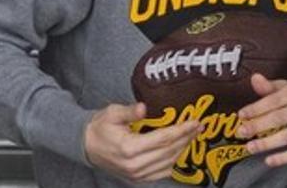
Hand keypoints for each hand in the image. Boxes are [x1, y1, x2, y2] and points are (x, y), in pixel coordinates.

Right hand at [84, 102, 201, 183]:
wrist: (87, 146)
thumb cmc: (100, 128)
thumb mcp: (112, 113)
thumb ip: (129, 112)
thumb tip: (143, 108)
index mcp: (129, 148)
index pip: (163, 139)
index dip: (181, 130)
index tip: (194, 122)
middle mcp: (135, 165)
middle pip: (169, 151)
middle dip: (187, 138)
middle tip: (199, 126)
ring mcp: (137, 174)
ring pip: (169, 162)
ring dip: (183, 148)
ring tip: (192, 135)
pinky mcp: (138, 178)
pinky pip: (162, 172)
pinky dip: (174, 161)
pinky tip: (180, 149)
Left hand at [235, 73, 286, 167]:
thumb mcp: (285, 88)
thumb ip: (268, 86)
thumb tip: (254, 78)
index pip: (273, 101)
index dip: (256, 108)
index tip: (242, 114)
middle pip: (278, 119)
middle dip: (257, 126)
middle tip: (241, 132)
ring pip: (286, 136)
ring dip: (267, 144)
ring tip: (251, 147)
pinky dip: (283, 158)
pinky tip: (269, 160)